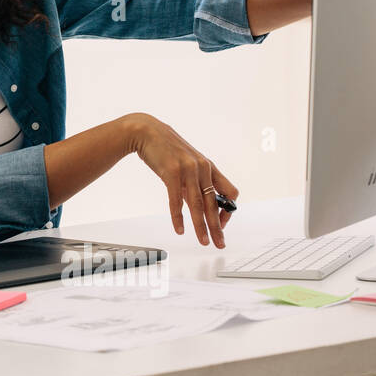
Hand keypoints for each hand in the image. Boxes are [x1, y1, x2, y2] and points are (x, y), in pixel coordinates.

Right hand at [125, 113, 237, 247]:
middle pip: (214, 204)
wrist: (146, 132)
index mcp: (209, 167)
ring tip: (203, 241)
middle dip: (217, 226)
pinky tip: (180, 229)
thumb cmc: (166, 149)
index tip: (221, 224)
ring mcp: (188, 170)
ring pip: (198, 205)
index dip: (228, 211)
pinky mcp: (171, 172)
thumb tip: (198, 207)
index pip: (229, 193)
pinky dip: (178, 217)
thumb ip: (192, 184)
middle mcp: (202, 168)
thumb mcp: (185, 165)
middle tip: (219, 243)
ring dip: (200, 226)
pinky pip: (176, 200)